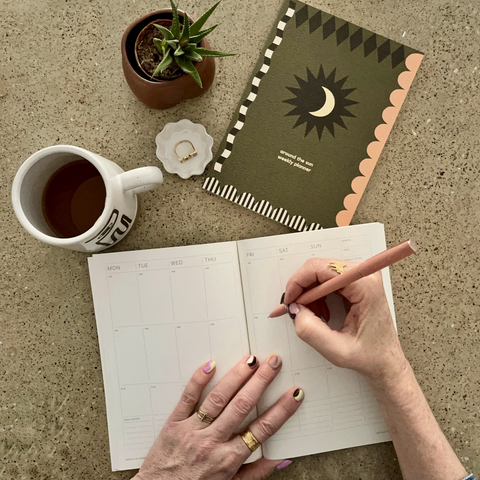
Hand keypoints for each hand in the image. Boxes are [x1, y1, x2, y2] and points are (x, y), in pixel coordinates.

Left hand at [133, 355, 302, 479]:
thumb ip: (256, 472)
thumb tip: (281, 459)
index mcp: (229, 459)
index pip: (262, 430)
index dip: (281, 410)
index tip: (294, 393)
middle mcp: (213, 442)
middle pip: (242, 406)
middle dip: (261, 382)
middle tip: (274, 362)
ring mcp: (193, 430)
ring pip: (218, 399)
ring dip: (236, 377)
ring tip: (251, 360)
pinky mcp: (174, 423)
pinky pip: (187, 398)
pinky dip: (199, 381)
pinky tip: (211, 364)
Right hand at [272, 257, 407, 380]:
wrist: (386, 360)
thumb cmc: (371, 356)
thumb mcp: (338, 351)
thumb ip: (312, 331)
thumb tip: (295, 310)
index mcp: (365, 287)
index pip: (322, 268)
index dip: (299, 281)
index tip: (290, 300)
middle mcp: (364, 275)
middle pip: (319, 268)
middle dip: (302, 289)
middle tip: (297, 310)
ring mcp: (360, 277)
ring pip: (320, 273)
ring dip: (310, 294)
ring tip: (313, 316)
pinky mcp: (356, 282)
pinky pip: (326, 279)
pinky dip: (317, 295)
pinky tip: (321, 313)